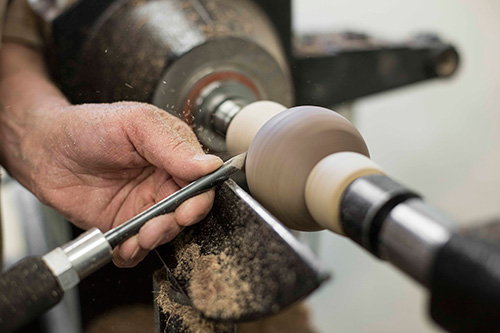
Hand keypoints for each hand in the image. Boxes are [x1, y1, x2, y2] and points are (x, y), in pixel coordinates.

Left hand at [25, 102, 221, 266]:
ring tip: (137, 237)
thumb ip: (173, 146)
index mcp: (174, 153)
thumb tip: (210, 166)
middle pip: (186, 212)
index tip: (187, 210)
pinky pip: (137, 248)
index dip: (199, 200)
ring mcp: (144, 204)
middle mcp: (163, 181)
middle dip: (174, 224)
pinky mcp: (123, 224)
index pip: (201, 182)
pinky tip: (122, 246)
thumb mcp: (135, 124)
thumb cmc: (87, 126)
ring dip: (155, 240)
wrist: (44, 149)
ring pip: (165, 232)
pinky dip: (133, 253)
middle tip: (155, 227)